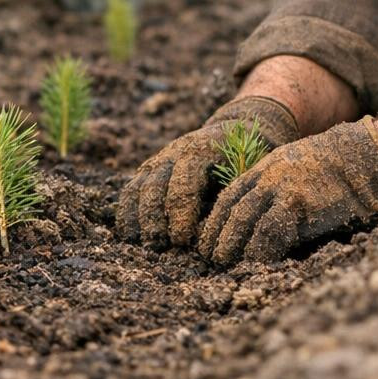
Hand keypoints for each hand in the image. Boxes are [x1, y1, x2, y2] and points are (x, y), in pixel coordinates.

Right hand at [115, 96, 299, 248]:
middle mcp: (175, 152)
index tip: (182, 240)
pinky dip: (128, 211)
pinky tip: (132, 234)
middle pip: (155, 185)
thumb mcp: (249, 172)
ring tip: (147, 245)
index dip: (180, 212)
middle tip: (162, 247)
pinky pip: (132, 188)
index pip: (184, 182)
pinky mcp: (150, 168)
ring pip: (139, 187)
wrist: (235, 131)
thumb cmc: (249, 159)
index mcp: (202, 151)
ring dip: (140, 218)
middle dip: (156, 219)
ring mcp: (160, 158)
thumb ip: (232, 197)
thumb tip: (221, 234)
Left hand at [197, 117, 377, 265]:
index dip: (215, 219)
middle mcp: (267, 178)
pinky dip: (260, 250)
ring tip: (224, 263)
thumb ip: (275, 188)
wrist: (362, 158)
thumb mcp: (294, 168)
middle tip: (210, 256)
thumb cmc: (333, 168)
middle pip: (232, 209)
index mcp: (264, 169)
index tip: (207, 237)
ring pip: (244, 220)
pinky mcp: (298, 205)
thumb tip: (261, 219)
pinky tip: (256, 264)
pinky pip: (270, 232)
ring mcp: (281, 190)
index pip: (229, 196)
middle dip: (218, 234)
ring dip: (232, 245)